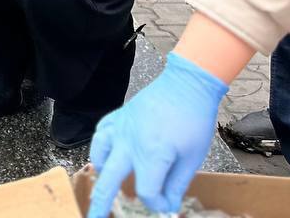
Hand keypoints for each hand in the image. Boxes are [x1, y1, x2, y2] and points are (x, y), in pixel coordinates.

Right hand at [86, 52, 228, 217]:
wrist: (187, 86)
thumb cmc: (194, 122)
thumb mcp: (192, 158)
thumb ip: (176, 184)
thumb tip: (168, 205)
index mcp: (152, 155)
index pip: (146, 191)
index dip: (156, 203)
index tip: (167, 204)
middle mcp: (130, 143)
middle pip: (109, 179)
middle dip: (102, 203)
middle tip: (95, 217)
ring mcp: (121, 128)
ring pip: (99, 153)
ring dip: (99, 171)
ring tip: (102, 181)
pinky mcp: (119, 116)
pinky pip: (101, 132)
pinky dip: (99, 145)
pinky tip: (103, 153)